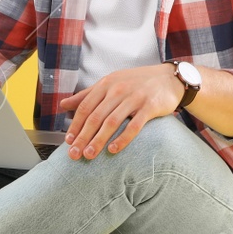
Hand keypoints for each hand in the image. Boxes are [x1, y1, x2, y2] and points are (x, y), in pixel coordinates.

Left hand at [58, 63, 183, 159]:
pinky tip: (113, 150)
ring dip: (98, 140)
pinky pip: (134, 126)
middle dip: (83, 137)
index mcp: (106, 84)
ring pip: (112, 122)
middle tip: (74, 154)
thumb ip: (87, 94)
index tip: (68, 142)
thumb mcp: (110, 83)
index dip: (75, 125)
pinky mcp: (150, 107)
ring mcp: (134, 97)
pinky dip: (122, 139)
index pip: (85, 107)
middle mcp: (118, 89)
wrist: (169, 78)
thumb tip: (63, 105)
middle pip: (96, 116)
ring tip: (89, 155)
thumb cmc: (136, 82)